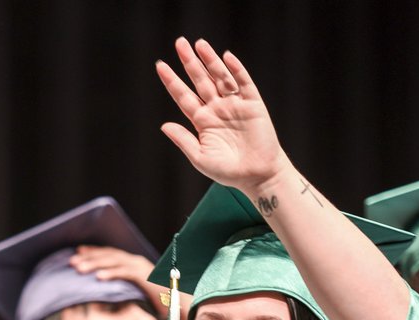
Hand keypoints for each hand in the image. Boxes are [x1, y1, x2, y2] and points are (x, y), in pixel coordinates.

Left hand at [71, 246, 168, 318]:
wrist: (180, 306)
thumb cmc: (159, 302)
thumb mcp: (136, 294)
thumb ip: (123, 290)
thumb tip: (107, 295)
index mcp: (134, 263)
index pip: (110, 254)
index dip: (93, 252)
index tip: (77, 253)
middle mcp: (137, 262)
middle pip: (109, 256)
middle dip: (89, 257)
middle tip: (71, 262)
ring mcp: (142, 268)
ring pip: (114, 262)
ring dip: (95, 264)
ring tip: (79, 270)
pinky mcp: (146, 277)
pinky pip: (125, 274)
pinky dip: (111, 274)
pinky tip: (98, 278)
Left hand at [155, 38, 290, 193]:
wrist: (258, 176)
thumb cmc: (228, 171)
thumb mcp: (200, 158)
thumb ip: (183, 140)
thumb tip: (163, 125)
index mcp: (202, 121)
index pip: (183, 96)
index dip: (172, 81)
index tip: (160, 65)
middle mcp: (217, 109)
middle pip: (200, 80)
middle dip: (189, 62)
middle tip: (179, 43)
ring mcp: (234, 105)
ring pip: (220, 77)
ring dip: (210, 60)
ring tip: (199, 44)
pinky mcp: (253, 104)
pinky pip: (243, 83)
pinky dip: (236, 70)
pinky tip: (226, 58)